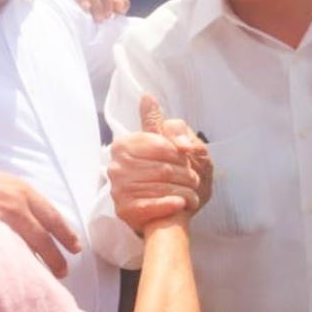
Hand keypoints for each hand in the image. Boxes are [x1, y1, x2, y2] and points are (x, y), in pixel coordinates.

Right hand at [0, 167, 80, 278]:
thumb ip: (10, 199)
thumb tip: (28, 220)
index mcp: (18, 188)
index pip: (52, 215)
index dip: (65, 233)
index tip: (74, 247)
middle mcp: (15, 203)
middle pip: (45, 236)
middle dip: (57, 256)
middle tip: (63, 272)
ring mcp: (1, 221)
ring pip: (31, 250)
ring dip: (42, 267)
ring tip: (47, 282)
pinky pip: (10, 257)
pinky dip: (19, 269)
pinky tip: (21, 278)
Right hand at [109, 94, 208, 233]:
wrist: (167, 212)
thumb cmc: (172, 175)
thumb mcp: (175, 146)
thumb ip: (166, 126)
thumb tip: (147, 98)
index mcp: (125, 144)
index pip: (161, 146)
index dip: (180, 154)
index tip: (188, 159)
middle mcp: (116, 166)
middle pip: (163, 168)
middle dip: (186, 175)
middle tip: (195, 180)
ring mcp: (118, 189)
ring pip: (161, 187)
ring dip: (184, 192)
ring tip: (193, 195)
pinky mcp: (124, 210)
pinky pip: (152, 206)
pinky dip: (171, 204)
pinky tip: (181, 204)